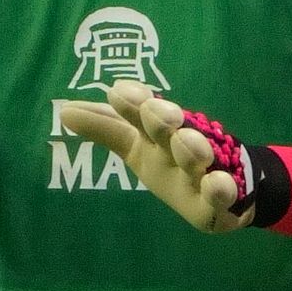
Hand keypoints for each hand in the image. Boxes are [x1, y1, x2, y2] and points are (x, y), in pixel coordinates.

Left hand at [56, 80, 291, 236]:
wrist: (226, 189)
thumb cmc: (173, 163)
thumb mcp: (138, 146)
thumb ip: (106, 129)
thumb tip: (65, 111)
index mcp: (155, 133)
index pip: (139, 112)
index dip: (132, 102)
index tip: (118, 92)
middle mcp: (177, 144)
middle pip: (168, 128)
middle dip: (161, 118)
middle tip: (153, 110)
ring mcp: (201, 169)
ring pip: (197, 155)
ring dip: (192, 148)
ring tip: (189, 144)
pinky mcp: (221, 198)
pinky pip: (222, 192)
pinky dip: (221, 188)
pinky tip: (217, 184)